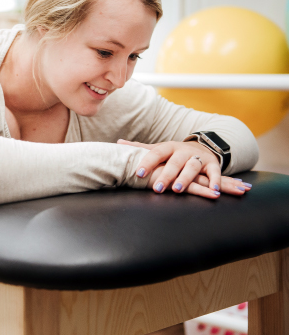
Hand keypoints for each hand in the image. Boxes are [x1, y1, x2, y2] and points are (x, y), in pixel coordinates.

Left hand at [118, 139, 251, 198]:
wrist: (200, 147)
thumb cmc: (173, 153)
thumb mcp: (158, 149)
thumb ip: (140, 148)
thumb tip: (118, 143)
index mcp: (168, 147)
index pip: (155, 153)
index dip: (147, 163)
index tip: (138, 174)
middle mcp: (183, 151)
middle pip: (174, 162)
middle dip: (166, 175)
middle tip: (157, 189)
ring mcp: (198, 157)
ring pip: (192, 166)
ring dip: (186, 178)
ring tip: (178, 190)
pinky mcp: (212, 164)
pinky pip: (215, 172)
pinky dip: (216, 181)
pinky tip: (213, 192)